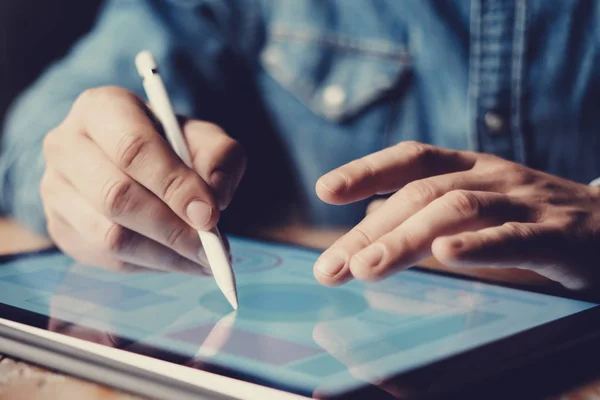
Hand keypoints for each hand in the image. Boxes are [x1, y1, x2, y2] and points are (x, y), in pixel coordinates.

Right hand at [41, 86, 245, 273]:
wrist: (132, 159)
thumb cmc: (170, 144)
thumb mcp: (203, 138)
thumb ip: (219, 158)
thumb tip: (216, 200)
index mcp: (101, 108)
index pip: (133, 148)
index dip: (174, 186)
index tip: (209, 216)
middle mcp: (66, 145)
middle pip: (116, 196)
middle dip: (172, 229)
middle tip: (212, 249)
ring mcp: (55, 189)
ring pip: (109, 236)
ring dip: (165, 255)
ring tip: (203, 260)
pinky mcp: (59, 226)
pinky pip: (106, 258)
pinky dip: (150, 265)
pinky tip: (179, 260)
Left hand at [314, 141, 599, 290]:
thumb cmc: (530, 217)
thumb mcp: (477, 203)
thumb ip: (426, 210)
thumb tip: (367, 222)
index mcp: (471, 166)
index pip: (412, 158)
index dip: (368, 169)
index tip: (325, 190)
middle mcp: (493, 176)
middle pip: (422, 194)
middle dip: (372, 230)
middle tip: (331, 267)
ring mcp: (526, 201)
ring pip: (458, 211)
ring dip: (407, 240)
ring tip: (366, 269)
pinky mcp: (559, 234)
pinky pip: (515, 237)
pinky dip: (479, 246)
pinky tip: (446, 257)